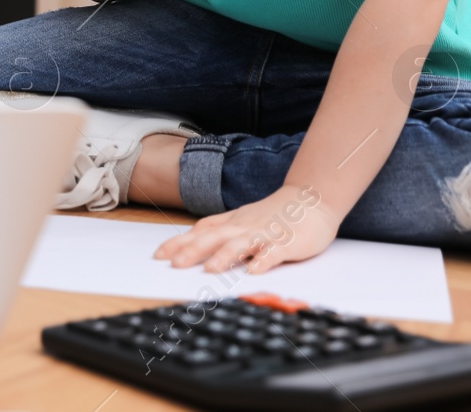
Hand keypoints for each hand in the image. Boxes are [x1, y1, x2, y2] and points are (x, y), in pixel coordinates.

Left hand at [153, 185, 339, 273]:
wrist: (311, 198)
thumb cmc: (275, 213)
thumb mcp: (242, 217)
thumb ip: (221, 228)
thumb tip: (193, 239)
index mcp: (233, 222)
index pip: (201, 231)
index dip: (180, 242)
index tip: (159, 254)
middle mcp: (244, 227)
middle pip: (214, 237)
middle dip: (193, 250)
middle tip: (174, 264)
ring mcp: (265, 234)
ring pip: (241, 244)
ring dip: (224, 257)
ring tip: (209, 270)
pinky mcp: (287, 242)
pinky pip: (274, 252)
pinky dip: (263, 261)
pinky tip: (254, 271)